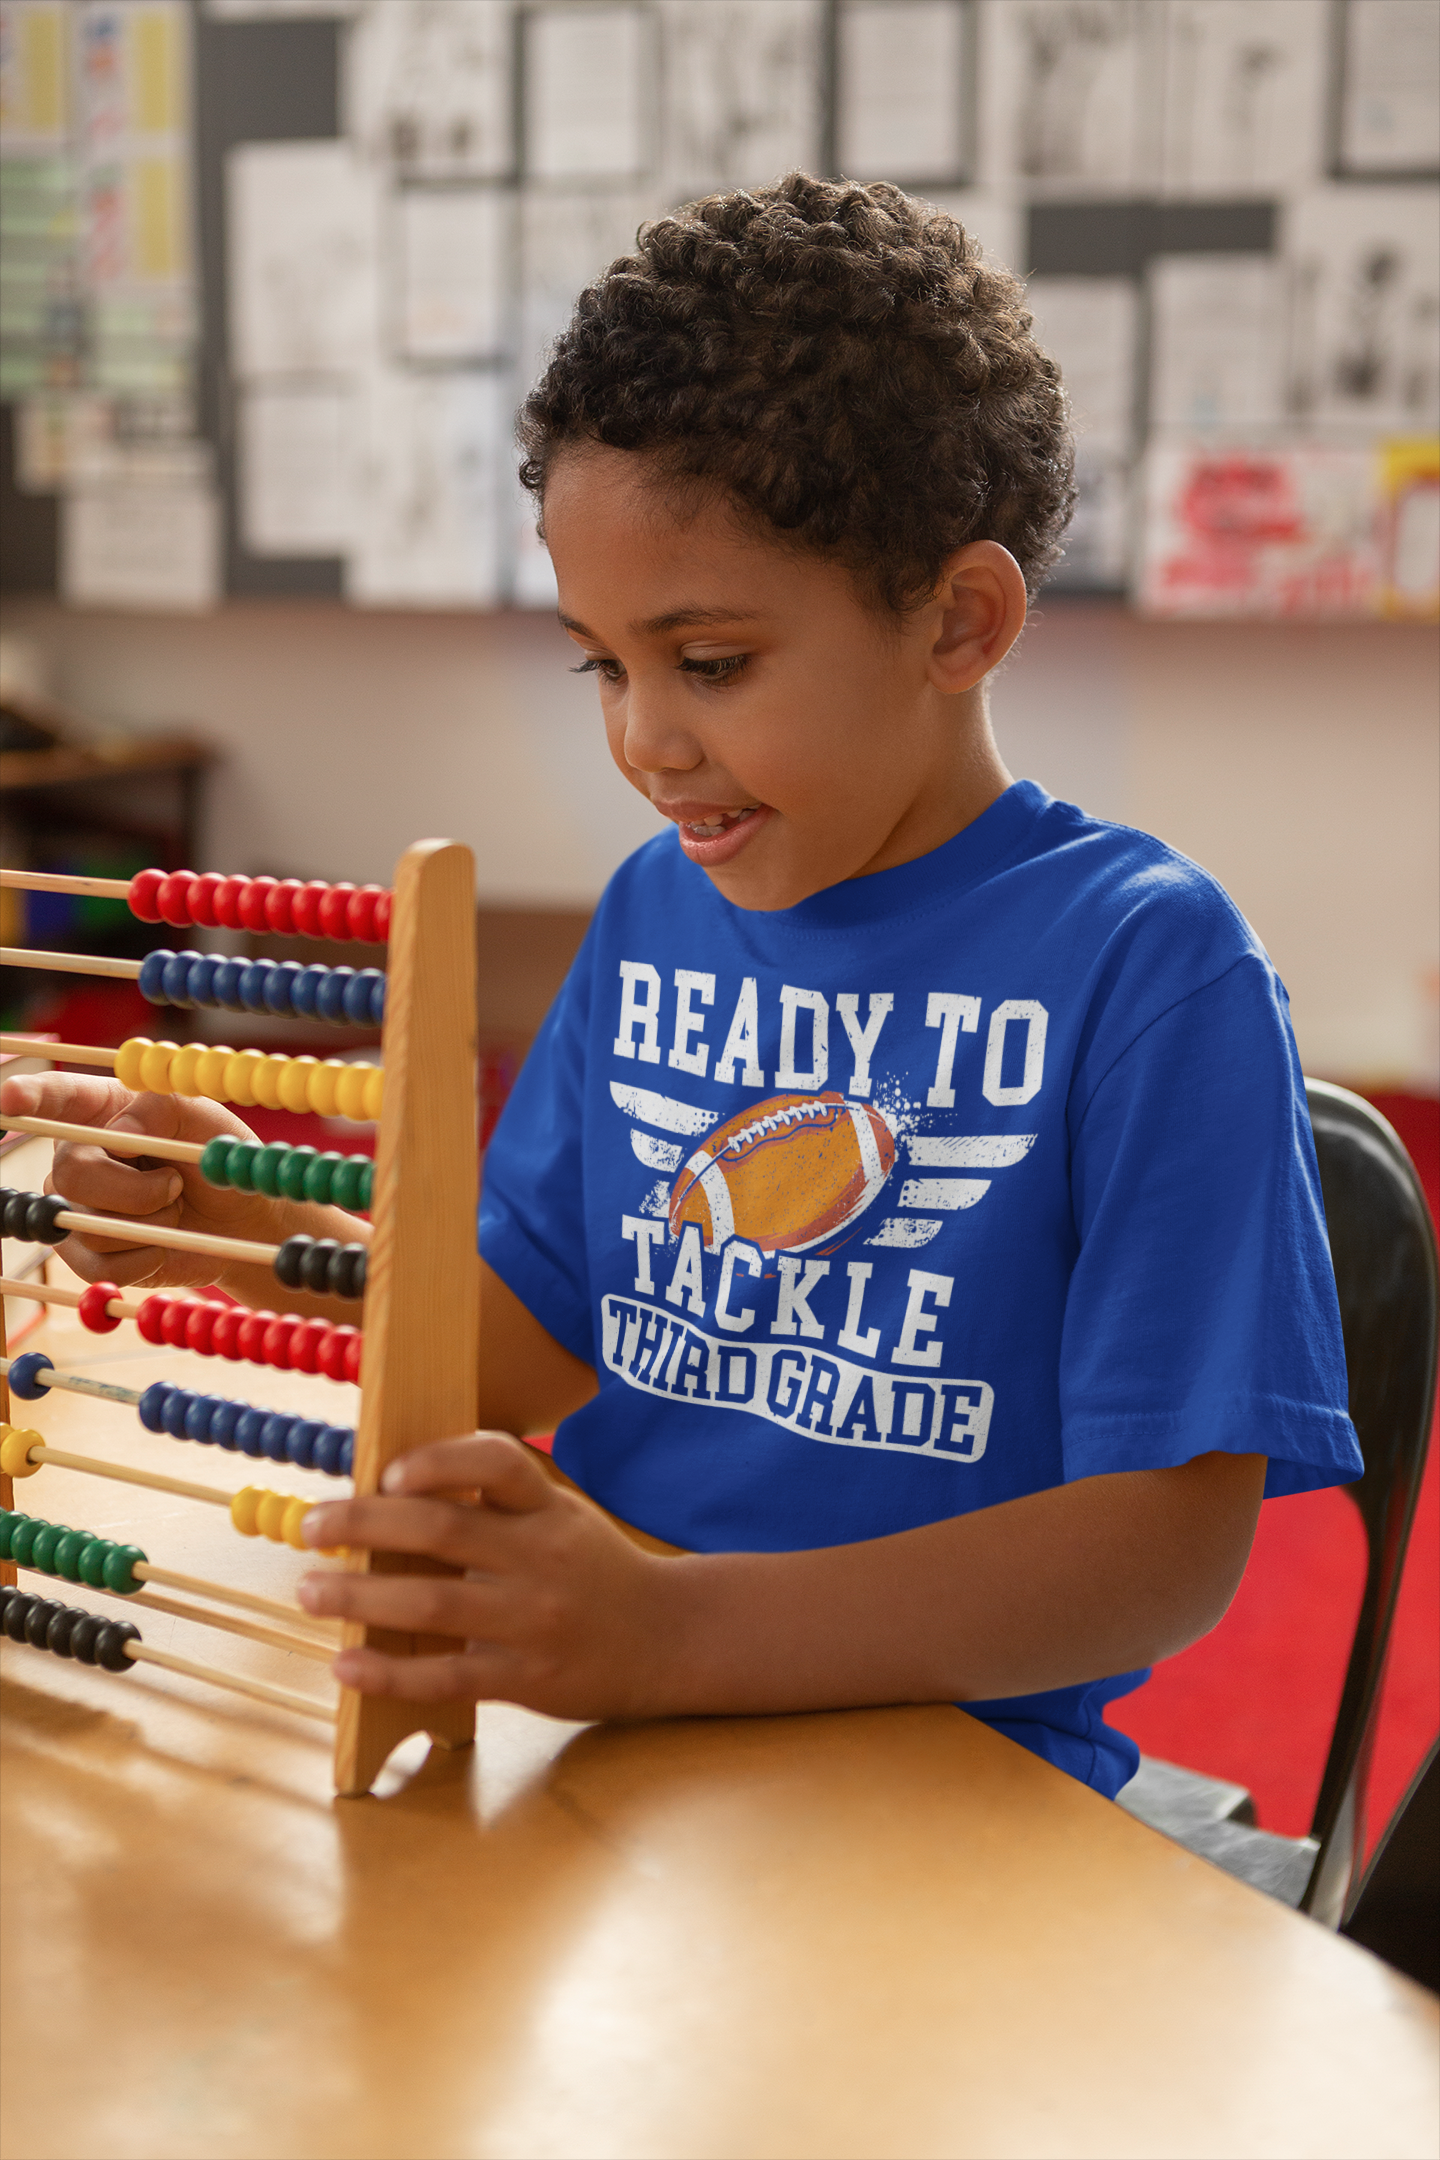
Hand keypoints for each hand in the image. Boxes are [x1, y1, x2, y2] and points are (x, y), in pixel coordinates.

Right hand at [2, 1071, 292, 1288]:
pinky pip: (102, 1266)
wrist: (240, 1217)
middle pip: (72, 1173)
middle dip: (136, 1189)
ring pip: (91, 1223)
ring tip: (172, 1208)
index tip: (11, 1097)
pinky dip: (146, 1258)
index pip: (55, 1096)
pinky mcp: (83, 1254)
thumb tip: (120, 1133)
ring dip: (151, 1222)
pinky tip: (162, 1240)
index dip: (30, 1096)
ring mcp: (73, 1206)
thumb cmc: (214, 1156)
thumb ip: (164, 1109)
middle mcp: (75, 1155)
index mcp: (100, 1109)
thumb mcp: (205, 1119)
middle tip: (174, 1185)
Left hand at [297, 1434, 680, 1720]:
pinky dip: (390, 1671)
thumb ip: (494, 1505)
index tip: (387, 1471)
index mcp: (549, 1507)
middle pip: (445, 1529)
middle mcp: (543, 1556)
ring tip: (309, 1590)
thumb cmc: (591, 1569)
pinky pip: (448, 1676)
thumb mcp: (559, 1517)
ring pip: (435, 1603)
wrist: (667, 1638)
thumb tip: (385, 1493)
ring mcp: (535, 1620)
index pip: (498, 1461)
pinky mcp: (527, 1677)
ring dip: (361, 1595)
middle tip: (311, 1525)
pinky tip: (346, 1663)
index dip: (440, 1460)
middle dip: (366, 1522)